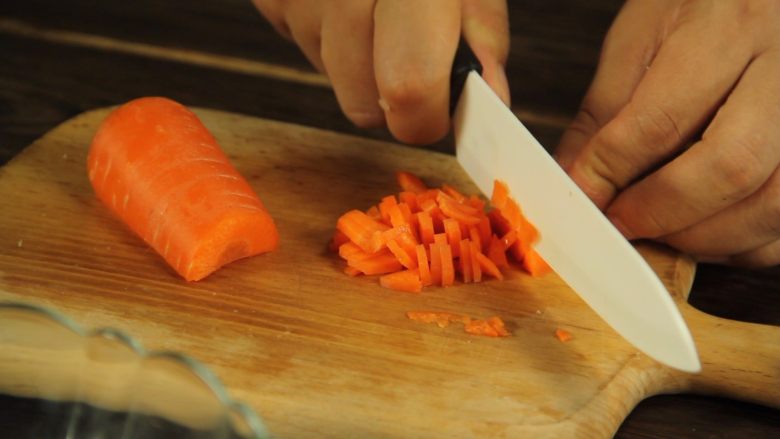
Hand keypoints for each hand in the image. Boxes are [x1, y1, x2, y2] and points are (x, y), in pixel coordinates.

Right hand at [251, 0, 509, 143]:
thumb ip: (483, 32)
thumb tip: (487, 98)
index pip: (408, 86)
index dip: (425, 118)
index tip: (438, 113)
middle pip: (362, 102)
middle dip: (393, 98)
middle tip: (410, 52)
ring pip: (333, 79)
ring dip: (359, 63)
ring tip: (374, 7)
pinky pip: (302, 47)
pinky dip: (328, 36)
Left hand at [555, 0, 779, 266]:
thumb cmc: (700, 8)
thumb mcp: (639, 41)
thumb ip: (603, 116)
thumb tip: (575, 182)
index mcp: (729, 29)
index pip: (662, 120)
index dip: (612, 172)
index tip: (583, 198)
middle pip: (730, 167)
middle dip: (662, 211)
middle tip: (621, 222)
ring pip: (772, 204)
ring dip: (704, 237)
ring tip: (659, 230)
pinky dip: (743, 244)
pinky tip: (705, 230)